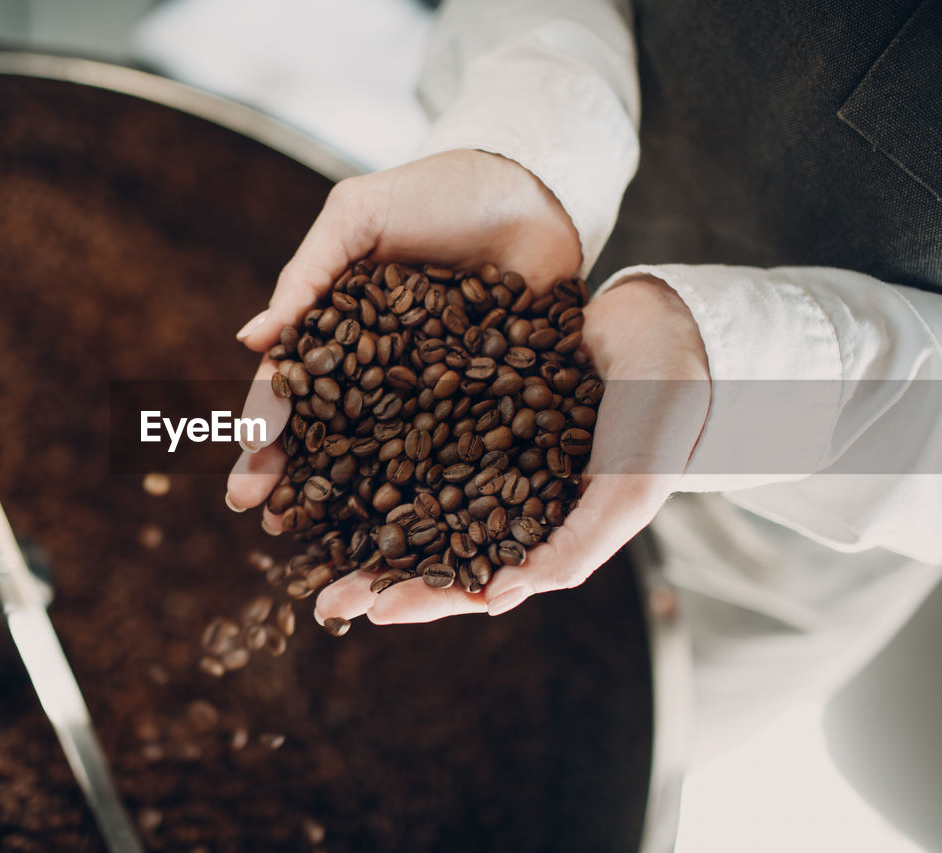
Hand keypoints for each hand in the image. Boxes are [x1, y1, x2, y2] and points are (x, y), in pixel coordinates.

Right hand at [227, 149, 581, 508]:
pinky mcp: (489, 399)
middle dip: (296, 481)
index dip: (264, 435)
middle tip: (269, 524)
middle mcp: (379, 369)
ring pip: (388, 453)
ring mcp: (433, 389)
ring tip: (326, 540)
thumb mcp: (358, 217)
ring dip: (355, 497)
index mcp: (338, 329)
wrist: (531, 185)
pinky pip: (460, 448)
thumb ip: (307, 275)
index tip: (244, 482)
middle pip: (331, 434)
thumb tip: (250, 340)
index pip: (292, 390)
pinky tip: (419, 525)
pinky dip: (439, 487)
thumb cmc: (433, 191)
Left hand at [315, 275, 710, 623]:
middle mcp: (499, 493)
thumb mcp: (623, 494)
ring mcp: (480, 444)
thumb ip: (569, 552)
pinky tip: (325, 439)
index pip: (470, 579)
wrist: (667, 332)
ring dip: (358, 508)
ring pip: (407, 485)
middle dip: (373, 569)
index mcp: (535, 531)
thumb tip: (494, 599)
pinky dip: (371, 434)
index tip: (367, 611)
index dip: (421, 599)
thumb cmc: (657, 424)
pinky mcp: (467, 394)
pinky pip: (410, 420)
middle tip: (316, 593)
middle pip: (426, 540)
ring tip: (305, 525)